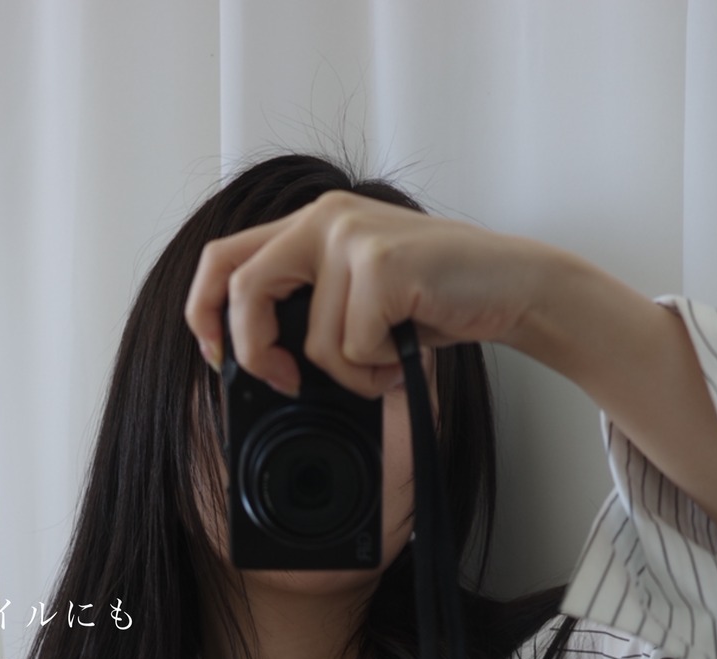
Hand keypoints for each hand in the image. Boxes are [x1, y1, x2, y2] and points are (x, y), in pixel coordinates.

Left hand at [184, 188, 551, 399]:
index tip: (220, 360)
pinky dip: (380, 370)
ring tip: (388, 360)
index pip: (223, 257)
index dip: (205, 314)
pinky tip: (408, 349)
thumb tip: (261, 368)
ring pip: (313, 341)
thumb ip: (309, 311)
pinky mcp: (380, 264)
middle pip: (243, 290)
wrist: (512, 286)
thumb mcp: (359, 301)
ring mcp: (352, 236)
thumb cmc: (437, 300)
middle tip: (288, 382)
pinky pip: (354, 348)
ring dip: (352, 374)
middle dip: (256, 352)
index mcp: (311, 223)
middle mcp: (324, 217)